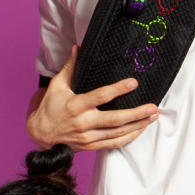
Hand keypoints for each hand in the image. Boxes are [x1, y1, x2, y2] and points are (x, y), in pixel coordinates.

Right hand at [28, 49, 157, 151]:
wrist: (41, 134)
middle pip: (114, 119)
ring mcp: (88, 136)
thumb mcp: (57, 86)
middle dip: (136, 113)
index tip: (133, 82)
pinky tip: (140, 129)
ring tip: (152, 116)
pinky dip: (129, 137)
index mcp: (76, 105)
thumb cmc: (50, 108)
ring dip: (137, 125)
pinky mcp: (91, 146)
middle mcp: (83, 122)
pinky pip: (114, 143)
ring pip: (117, 132)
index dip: (118, 89)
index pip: (100, 96)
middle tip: (152, 107)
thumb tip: (78, 48)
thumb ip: (70, 68)